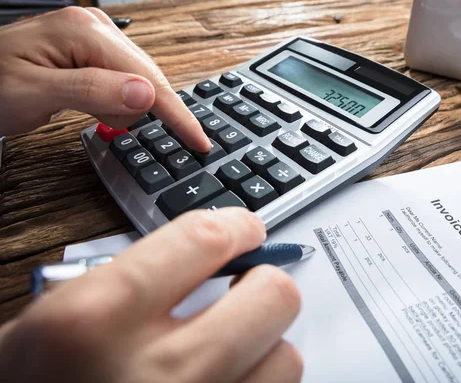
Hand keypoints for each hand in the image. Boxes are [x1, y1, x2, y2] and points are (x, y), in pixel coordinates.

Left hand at [0, 6, 210, 151]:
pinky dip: (115, 99)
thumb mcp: (33, 94)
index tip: (199, 141)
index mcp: (85, 31)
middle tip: (89, 115)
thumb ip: (91, 91)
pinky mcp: (97, 48)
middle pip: (148, 80)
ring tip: (80, 105)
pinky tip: (91, 99)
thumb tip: (146, 94)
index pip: (147, 78)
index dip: (176, 114)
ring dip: (117, 106)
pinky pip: (126, 80)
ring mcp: (98, 35)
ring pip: (139, 83)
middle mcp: (97, 27)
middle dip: (128, 109)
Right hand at [0, 208, 302, 382]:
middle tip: (246, 289)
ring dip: (265, 345)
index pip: (204, 239)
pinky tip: (228, 381)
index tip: (246, 230)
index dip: (237, 226)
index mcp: (94, 320)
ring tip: (234, 347)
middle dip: (264, 284)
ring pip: (286, 358)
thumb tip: (190, 259)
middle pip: (272, 297)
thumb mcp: (41, 331)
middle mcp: (156, 372)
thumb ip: (114, 284)